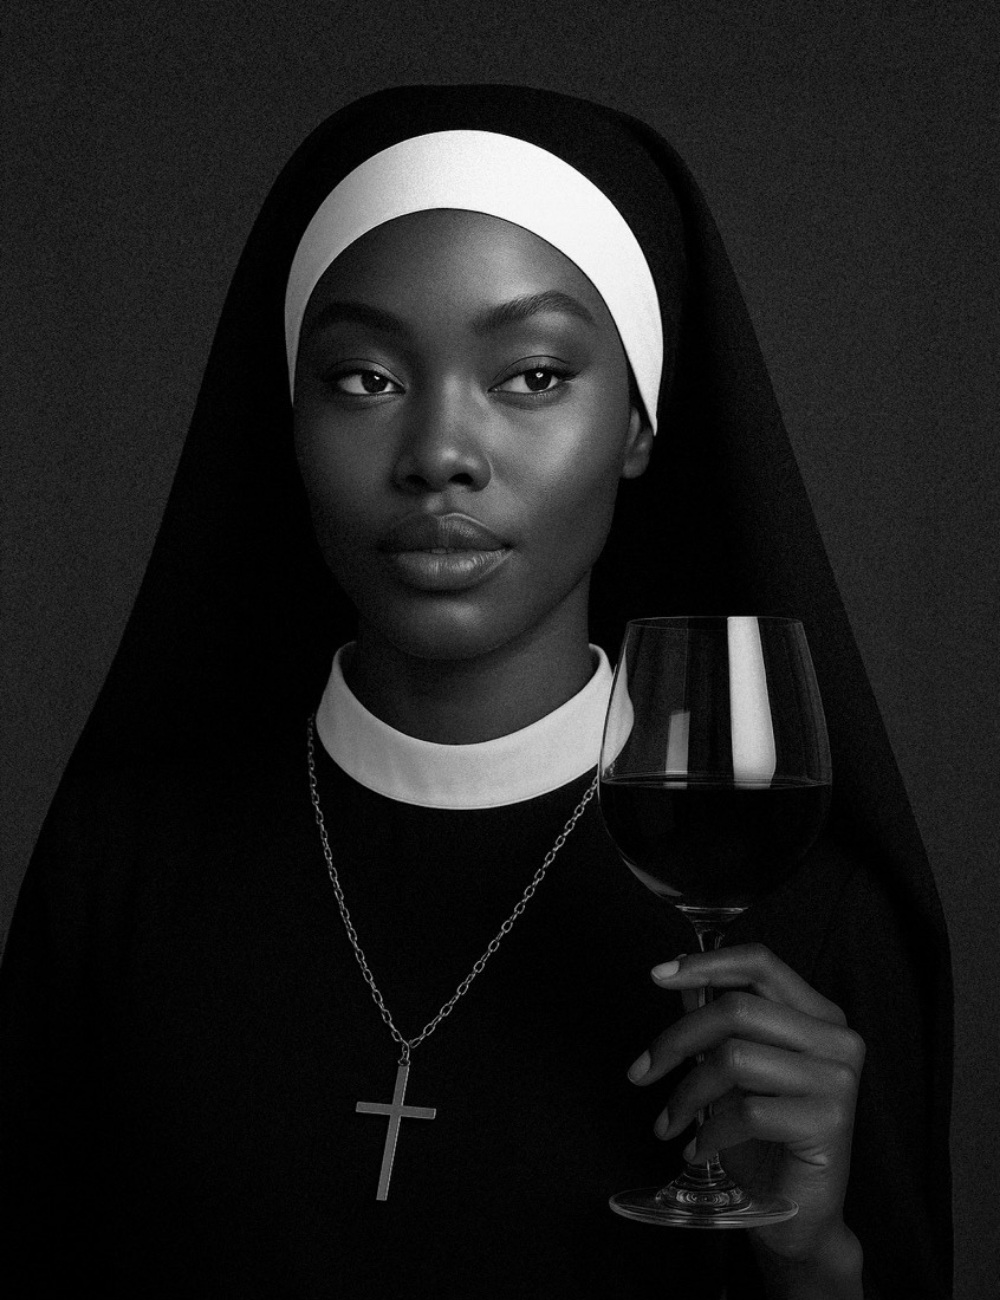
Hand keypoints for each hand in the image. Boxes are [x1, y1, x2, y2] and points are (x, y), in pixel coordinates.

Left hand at [628, 943, 865, 1270]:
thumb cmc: (765, 1139)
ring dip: (687, 1094)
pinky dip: (709, 1132)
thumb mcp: (734, 1071)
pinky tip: (698, 1149)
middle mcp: (836, 1039)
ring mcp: (836, 1080)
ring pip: (735, 1058)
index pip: (761, 963)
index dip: (706, 963)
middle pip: (737, 1009)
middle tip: (641, 1072)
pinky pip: (747, 1111)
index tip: (657, 975)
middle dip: (677, 1039)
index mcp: (818, 1015)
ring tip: (669, 1122)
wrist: (799, 1216)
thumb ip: (716, 1020)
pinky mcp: (828, 1122)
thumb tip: (678, 971)